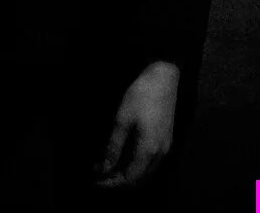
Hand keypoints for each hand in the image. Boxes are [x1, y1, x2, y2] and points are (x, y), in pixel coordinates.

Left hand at [94, 61, 178, 189]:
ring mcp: (165, 147)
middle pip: (138, 180)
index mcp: (148, 150)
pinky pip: (150, 162)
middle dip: (117, 180)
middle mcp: (160, 154)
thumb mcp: (122, 119)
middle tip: (98, 174)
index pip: (129, 179)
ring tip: (107, 165)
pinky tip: (123, 156)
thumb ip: (113, 147)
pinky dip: (135, 165)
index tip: (94, 180)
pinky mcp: (165, 139)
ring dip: (127, 173)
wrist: (164, 76)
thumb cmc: (141, 95)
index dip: (111, 183)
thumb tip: (103, 169)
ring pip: (145, 172)